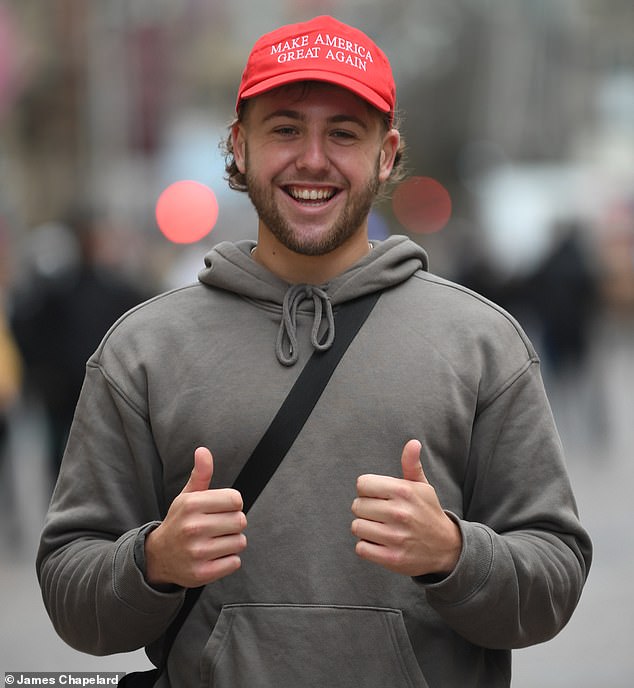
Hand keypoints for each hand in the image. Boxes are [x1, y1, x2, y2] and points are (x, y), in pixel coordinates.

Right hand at [144, 447, 246, 587]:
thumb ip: (201, 474)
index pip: (236, 499)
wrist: (158, 557)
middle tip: (218, 527)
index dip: (233, 504)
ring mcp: (197, 552)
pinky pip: (235, 562)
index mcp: (191, 504)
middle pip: (240, 520)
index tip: (222, 509)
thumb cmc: (180, 522)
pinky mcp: (202, 573)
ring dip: (232, 542)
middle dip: (233, 523)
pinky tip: (214, 556)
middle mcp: (193, 528)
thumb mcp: (187, 496)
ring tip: (215, 541)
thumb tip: (203, 450)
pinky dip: (228, 560)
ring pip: (240, 542)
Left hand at [351, 439, 461, 576]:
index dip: (368, 490)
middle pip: (357, 506)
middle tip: (381, 514)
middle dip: (365, 509)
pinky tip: (380, 543)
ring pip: (356, 527)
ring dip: (365, 528)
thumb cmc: (428, 512)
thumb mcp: (422, 487)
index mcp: (404, 491)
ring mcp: (396, 537)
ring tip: (380, 528)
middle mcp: (399, 512)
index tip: (378, 496)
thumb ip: (412, 464)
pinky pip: (361, 548)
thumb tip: (413, 442)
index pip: (362, 484)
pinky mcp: (392, 558)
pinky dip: (367, 546)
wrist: (446, 548)